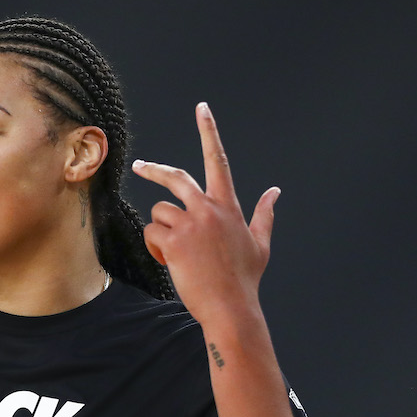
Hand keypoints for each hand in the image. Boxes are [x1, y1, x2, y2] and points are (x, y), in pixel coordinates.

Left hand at [131, 102, 278, 328]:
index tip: (201, 108)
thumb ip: (264, 214)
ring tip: (177, 253)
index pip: (218, 159)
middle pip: (175, 176)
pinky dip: (156, 247)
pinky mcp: (173, 241)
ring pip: (160, 212)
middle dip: (154, 169)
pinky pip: (151, 233)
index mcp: (228, 205)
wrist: (231, 308)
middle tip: (140, 167)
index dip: (209, 131)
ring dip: (161, 231)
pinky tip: (171, 262)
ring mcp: (190, 224)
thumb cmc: (244, 279)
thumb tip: (275, 192)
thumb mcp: (260, 244)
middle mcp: (208, 208)